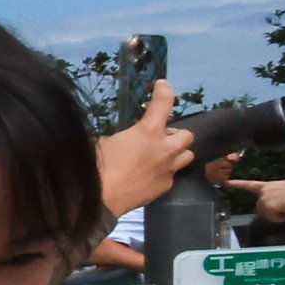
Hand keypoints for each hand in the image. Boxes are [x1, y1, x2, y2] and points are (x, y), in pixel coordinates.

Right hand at [94, 80, 192, 220]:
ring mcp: (168, 169)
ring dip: (176, 153)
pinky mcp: (165, 187)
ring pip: (187, 156)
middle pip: (186, 135)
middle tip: (160, 137)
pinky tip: (148, 177)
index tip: (162, 85)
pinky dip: (163, 173)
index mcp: (147, 132)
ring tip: (161, 157)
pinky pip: (171, 176)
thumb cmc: (97, 167)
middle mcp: (165, 148)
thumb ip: (118, 138)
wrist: (101, 200)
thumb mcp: (102, 143)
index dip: (164, 90)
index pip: (164, 103)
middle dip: (175, 134)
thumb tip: (117, 141)